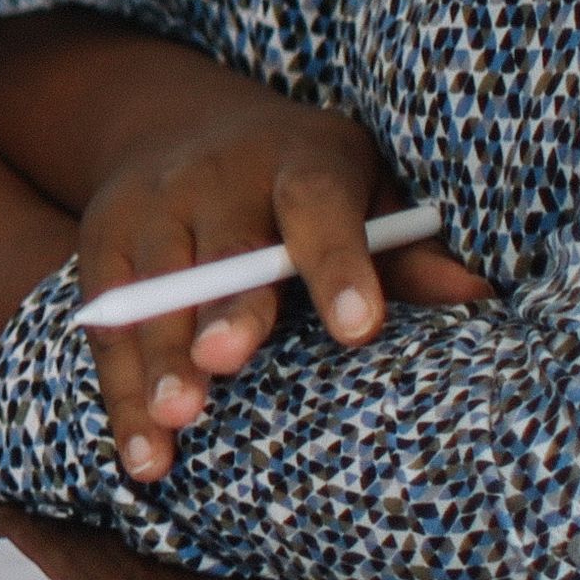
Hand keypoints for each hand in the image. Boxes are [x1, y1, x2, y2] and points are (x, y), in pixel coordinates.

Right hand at [0, 39, 491, 486]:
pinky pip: (105, 322)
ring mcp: (151, 204)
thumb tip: (479, 293)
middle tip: (223, 365)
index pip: (319, 203)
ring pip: (152, 290)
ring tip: (171, 428)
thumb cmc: (305, 185)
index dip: (338, 264)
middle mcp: (217, 174)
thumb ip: (407, 249)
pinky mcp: (101, 238)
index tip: (358, 330)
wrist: (180, 128)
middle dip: (221, 308)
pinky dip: (120, 391)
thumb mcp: (364, 191)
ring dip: (158, 362)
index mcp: (301, 157)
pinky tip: (141, 452)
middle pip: (222, 246)